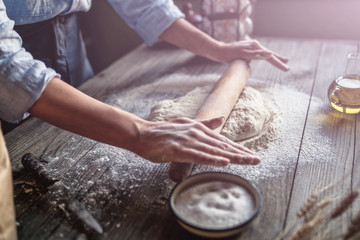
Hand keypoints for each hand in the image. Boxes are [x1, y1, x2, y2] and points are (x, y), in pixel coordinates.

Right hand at [136, 116, 259, 165]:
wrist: (142, 133)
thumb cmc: (163, 132)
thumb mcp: (186, 124)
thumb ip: (205, 123)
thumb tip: (221, 118)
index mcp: (199, 129)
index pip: (222, 141)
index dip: (238, 149)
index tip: (251, 155)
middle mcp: (197, 134)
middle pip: (223, 146)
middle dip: (241, 154)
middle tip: (257, 160)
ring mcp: (188, 141)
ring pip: (214, 150)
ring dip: (232, 156)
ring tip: (247, 161)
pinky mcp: (179, 150)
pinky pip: (198, 156)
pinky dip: (212, 159)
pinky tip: (224, 162)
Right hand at [218, 39, 289, 70]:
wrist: (220, 51)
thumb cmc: (231, 55)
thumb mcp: (243, 57)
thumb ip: (249, 58)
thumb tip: (250, 65)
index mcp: (255, 48)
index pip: (269, 55)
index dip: (278, 58)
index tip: (287, 61)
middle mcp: (254, 46)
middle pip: (269, 55)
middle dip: (279, 61)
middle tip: (288, 68)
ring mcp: (249, 48)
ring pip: (264, 54)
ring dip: (274, 58)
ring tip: (284, 61)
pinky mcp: (244, 52)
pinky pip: (254, 54)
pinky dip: (262, 54)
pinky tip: (268, 54)